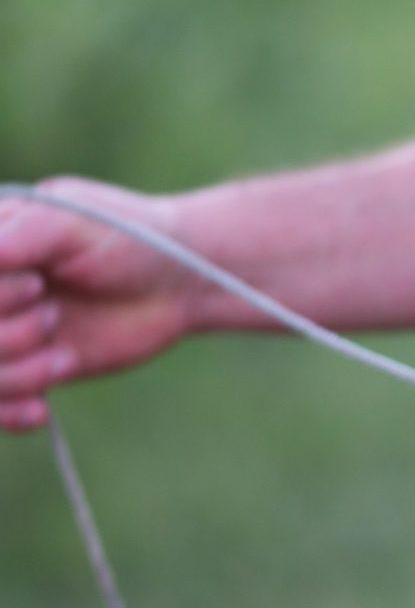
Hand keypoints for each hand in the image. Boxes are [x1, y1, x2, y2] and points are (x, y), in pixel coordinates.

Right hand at [0, 177, 197, 431]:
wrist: (178, 281)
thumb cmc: (130, 236)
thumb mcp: (77, 220)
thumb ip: (27, 231)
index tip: (37, 286)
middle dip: (4, 335)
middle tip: (54, 314)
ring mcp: (5, 333)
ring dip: (16, 375)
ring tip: (65, 357)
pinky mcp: (30, 369)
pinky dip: (11, 413)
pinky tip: (41, 410)